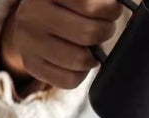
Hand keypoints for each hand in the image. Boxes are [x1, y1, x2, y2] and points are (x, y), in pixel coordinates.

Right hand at [0, 0, 123, 89]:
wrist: (31, 19)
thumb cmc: (65, 6)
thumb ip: (99, 2)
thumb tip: (121, 8)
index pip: (90, 6)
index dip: (110, 10)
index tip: (112, 10)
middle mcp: (31, 14)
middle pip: (89, 33)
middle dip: (104, 32)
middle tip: (102, 28)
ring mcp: (28, 41)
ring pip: (81, 60)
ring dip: (93, 55)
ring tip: (88, 45)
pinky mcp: (30, 64)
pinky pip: (70, 80)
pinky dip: (81, 73)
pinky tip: (77, 59)